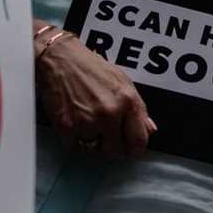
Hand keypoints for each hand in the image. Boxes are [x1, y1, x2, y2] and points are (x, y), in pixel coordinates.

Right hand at [36, 31, 155, 158]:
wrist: (62, 60)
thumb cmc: (93, 69)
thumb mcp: (124, 83)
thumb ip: (138, 109)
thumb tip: (150, 129)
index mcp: (128, 102)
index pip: (139, 140)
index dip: (135, 150)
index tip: (131, 151)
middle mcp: (110, 113)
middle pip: (116, 151)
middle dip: (113, 148)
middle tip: (107, 138)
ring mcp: (88, 122)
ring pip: (94, 150)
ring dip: (93, 143)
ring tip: (89, 124)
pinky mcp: (67, 127)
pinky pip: (75, 147)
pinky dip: (75, 140)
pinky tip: (76, 123)